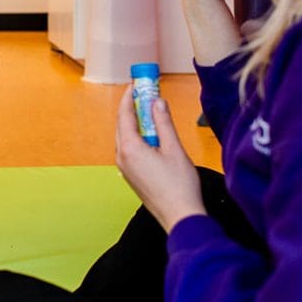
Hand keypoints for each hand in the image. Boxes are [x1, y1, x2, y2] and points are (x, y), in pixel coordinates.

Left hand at [115, 86, 205, 232]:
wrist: (179, 216)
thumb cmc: (179, 185)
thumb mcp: (174, 148)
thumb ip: (164, 123)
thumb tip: (157, 102)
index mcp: (130, 148)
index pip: (125, 114)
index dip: (129, 97)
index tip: (136, 84)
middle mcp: (122, 157)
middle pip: (123, 125)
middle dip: (132, 108)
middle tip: (144, 94)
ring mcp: (125, 168)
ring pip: (125, 137)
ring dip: (135, 123)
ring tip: (150, 111)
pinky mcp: (131, 176)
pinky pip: (129, 149)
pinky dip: (137, 137)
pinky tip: (151, 135)